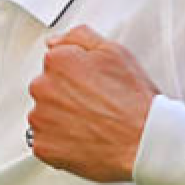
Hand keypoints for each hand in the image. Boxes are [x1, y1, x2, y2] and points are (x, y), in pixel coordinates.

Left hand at [27, 25, 159, 182]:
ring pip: (44, 115)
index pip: (54, 63)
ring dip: (60, 119)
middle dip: (65, 96)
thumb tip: (55, 42)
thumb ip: (79, 37)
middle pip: (46, 89)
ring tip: (90, 123)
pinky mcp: (43, 147)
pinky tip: (82, 138)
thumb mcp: (113, 51)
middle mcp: (42, 88)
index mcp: (57, 61)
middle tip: (93, 104)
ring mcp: (41, 119)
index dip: (76, 74)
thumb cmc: (132, 99)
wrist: (143, 139)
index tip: (90, 85)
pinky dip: (59, 142)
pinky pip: (44, 141)